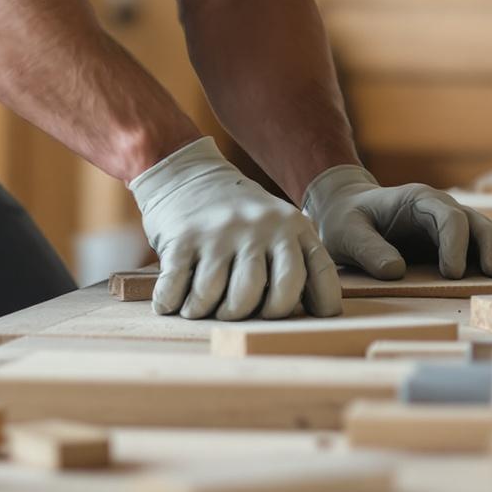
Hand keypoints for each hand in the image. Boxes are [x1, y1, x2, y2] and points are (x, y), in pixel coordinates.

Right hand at [128, 138, 341, 319]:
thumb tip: (321, 313)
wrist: (186, 175)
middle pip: (268, 300)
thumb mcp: (280, 224)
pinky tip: (172, 298)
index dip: (312, 306)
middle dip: (250, 316)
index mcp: (291, 226)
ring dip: (203, 310)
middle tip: (234, 311)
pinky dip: (170, 302)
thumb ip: (300, 259)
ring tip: (200, 304)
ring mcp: (221, 232)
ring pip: (219, 300)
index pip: (315, 276)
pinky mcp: (183, 238)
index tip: (290, 315)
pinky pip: (176, 290)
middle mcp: (261, 227)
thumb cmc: (239, 217)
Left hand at [301, 165, 491, 281]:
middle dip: (491, 247)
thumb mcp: (347, 234)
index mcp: (418, 200)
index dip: (455, 244)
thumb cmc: (347, 221)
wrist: (349, 211)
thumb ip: (368, 250)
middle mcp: (442, 208)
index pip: (448, 217)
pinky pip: (489, 243)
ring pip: (491, 232)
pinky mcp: (458, 240)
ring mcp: (453, 223)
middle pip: (477, 222)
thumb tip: (397, 271)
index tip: (453, 273)